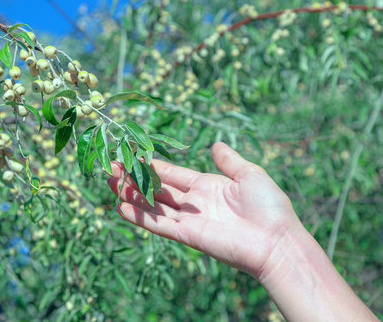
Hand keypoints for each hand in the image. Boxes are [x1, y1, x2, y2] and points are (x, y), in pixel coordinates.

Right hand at [107, 141, 303, 278]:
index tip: (130, 156)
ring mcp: (188, 219)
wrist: (277, 240)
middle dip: (133, 178)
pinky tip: (120, 207)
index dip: (150, 166)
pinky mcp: (187, 235)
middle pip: (156, 189)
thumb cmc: (268, 206)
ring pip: (151, 205)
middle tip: (110, 167)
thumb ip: (229, 160)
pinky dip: (138, 217)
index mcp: (205, 186)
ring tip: (108, 183)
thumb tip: (216, 144)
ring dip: (130, 195)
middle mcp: (192, 202)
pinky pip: (157, 225)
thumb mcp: (249, 174)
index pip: (171, 174)